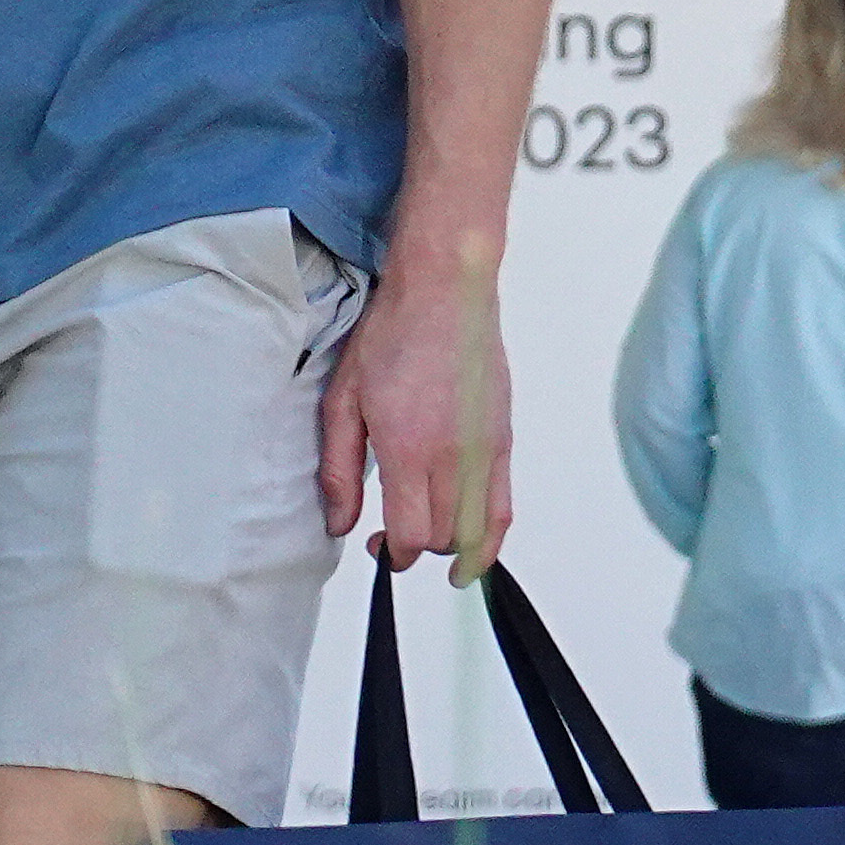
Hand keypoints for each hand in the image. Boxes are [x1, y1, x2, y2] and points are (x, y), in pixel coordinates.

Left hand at [320, 233, 510, 579]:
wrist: (445, 290)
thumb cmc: (392, 334)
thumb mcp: (343, 400)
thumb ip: (339, 469)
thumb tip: (340, 522)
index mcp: (409, 448)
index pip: (410, 534)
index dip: (391, 554)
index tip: (378, 547)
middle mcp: (453, 456)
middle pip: (442, 537)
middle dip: (416, 549)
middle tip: (391, 538)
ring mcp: (485, 449)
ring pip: (477, 530)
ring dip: (454, 549)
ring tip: (434, 551)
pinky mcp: (504, 438)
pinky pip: (505, 505)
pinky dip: (491, 534)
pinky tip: (473, 544)